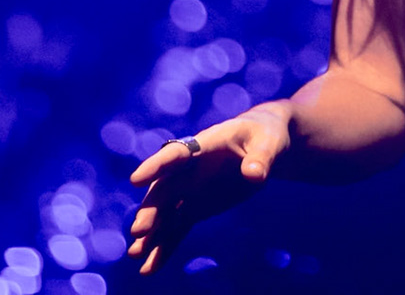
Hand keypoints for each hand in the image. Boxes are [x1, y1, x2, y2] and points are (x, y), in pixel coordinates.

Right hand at [127, 102, 291, 273]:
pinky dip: (164, 247)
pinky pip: (176, 229)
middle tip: (139, 231)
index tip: (135, 180)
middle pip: (165, 190)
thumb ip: (261, 158)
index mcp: (204, 145)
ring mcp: (190, 190)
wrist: (262, 145)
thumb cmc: (264, 136)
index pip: (176, 155)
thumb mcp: (268, 142)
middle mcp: (189, 169)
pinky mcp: (195, 207)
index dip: (156, 166)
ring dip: (151, 234)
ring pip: (165, 214)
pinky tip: (150, 268)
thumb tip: (254, 175)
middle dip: (151, 210)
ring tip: (135, 256)